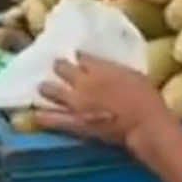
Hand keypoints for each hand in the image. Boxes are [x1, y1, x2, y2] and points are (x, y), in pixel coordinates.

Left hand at [35, 56, 171, 147]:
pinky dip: (42, 117)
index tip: (76, 57)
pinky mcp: (74, 122)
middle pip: (61, 68)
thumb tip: (106, 68)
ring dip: (45, 88)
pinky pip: (52, 119)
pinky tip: (36, 115)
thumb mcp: (133, 75)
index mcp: (100, 67)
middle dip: (58, 66)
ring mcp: (75, 102)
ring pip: (50, 91)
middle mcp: (82, 81)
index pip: (81, 56)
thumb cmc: (146, 99)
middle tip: (55, 67)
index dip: (78, 56)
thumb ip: (115, 70)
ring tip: (41, 88)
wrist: (144, 124)